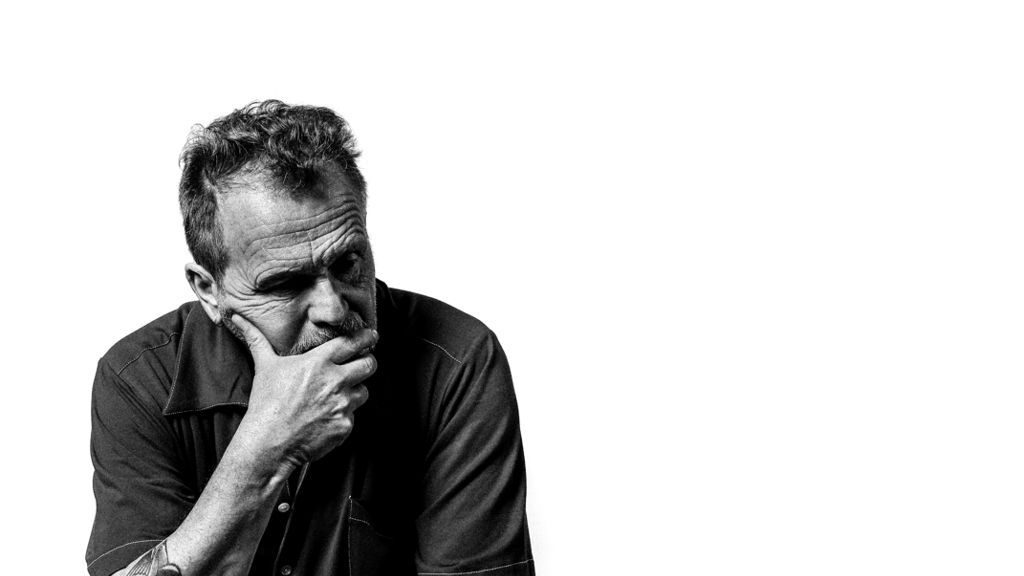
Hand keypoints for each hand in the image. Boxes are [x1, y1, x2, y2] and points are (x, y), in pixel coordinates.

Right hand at [229, 314, 377, 466]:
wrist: (269, 443)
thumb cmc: (266, 403)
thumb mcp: (264, 366)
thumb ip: (256, 338)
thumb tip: (236, 315)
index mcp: (318, 362)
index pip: (353, 342)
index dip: (366, 337)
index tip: (371, 335)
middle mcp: (335, 380)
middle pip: (369, 364)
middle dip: (368, 362)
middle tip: (364, 363)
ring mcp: (342, 404)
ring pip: (364, 391)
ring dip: (355, 391)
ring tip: (336, 396)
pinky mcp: (345, 425)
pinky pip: (353, 416)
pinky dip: (343, 416)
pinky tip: (326, 418)